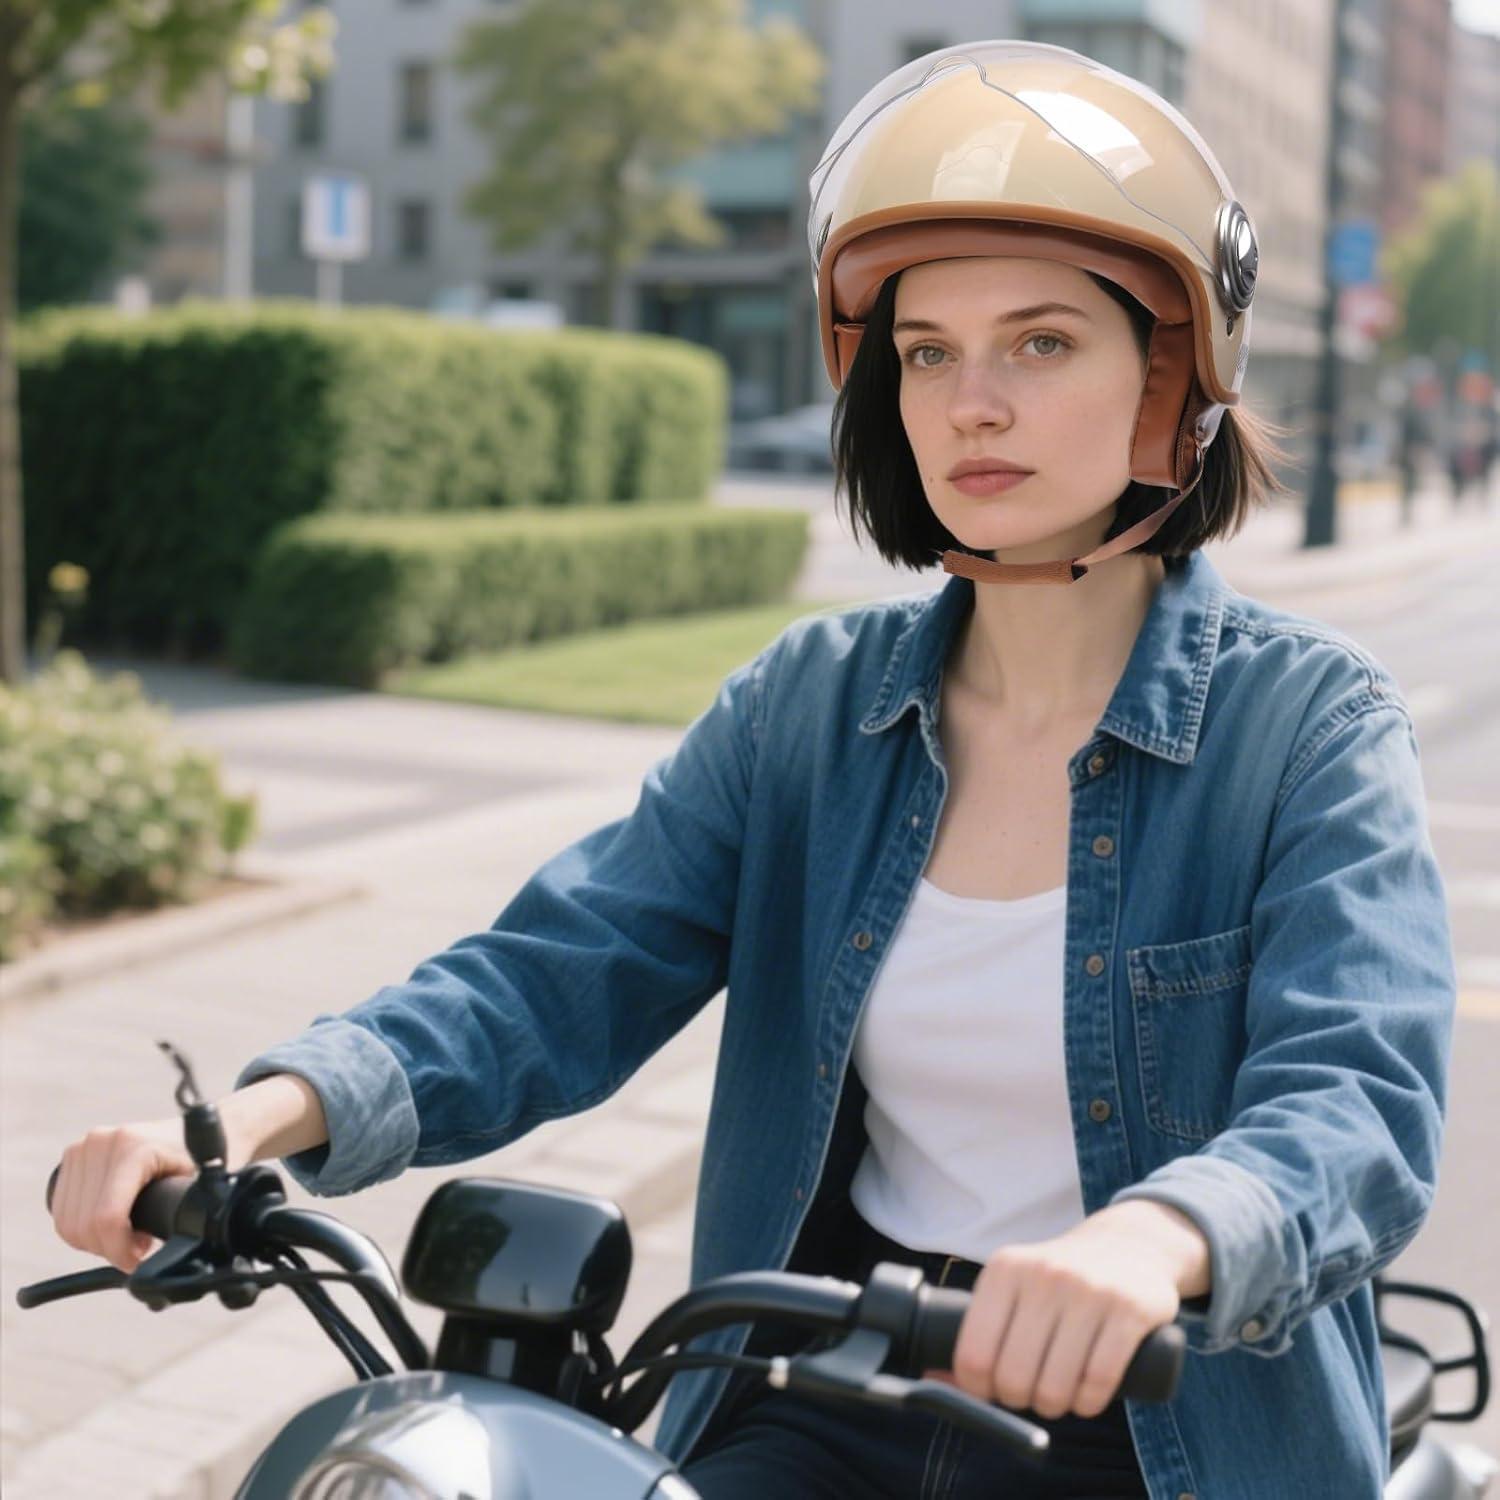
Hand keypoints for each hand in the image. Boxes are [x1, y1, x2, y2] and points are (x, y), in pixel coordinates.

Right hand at [49, 1118, 197, 1273]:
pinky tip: (113, 1223)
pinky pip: (63, 1211)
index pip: (106, 1218)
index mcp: (132, 1147)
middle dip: (110, 1249)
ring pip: (68, 1223)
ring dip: (96, 1241)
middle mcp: (102, 1142)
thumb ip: (178, 1215)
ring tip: (129, 1235)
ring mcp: (84, 1146)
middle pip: (82, 1226)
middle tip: (137, 1249)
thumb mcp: (197, 1186)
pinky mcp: (75, 1156)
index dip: (119, 1251)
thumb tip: (167, 1255)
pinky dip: (83, 1228)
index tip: (139, 1260)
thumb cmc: (204, 1158)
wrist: (198, 1128)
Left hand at [937, 1202, 1206, 1419]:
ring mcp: (1089, 1291)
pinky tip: (1086, 1398)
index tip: (992, 1393)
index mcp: (1005, 1269)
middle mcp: (1043, 1275)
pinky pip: (1098, 1381)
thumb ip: (980, 1330)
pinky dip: (1089, 1404)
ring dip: (1055, 1407)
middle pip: (1014, 1377)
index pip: (974, 1353)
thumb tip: (934, 1381)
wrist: (1131, 1245)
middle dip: (1019, 1401)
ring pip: (1056, 1387)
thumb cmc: (1060, 1279)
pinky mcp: (1128, 1310)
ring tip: (1059, 1397)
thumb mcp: (1015, 1286)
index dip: (979, 1390)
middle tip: (1030, 1394)